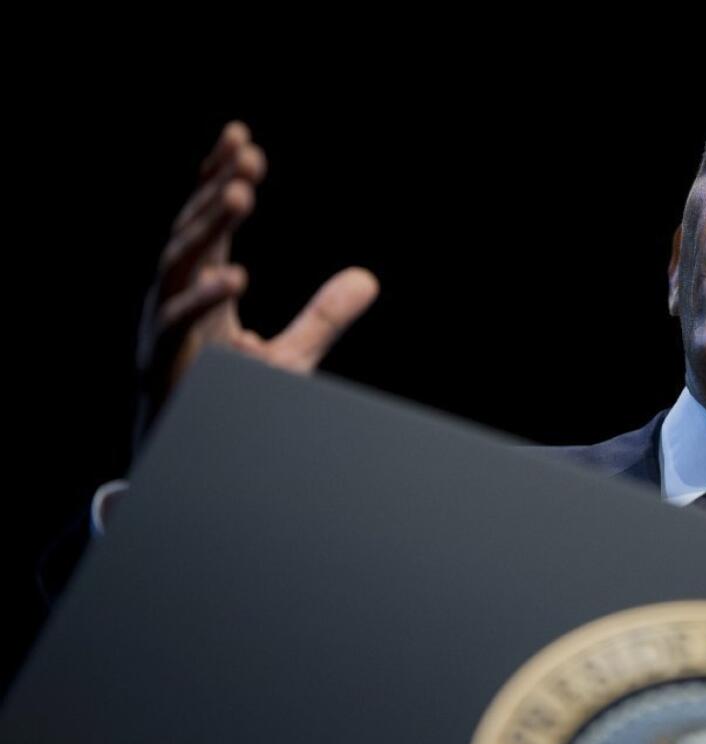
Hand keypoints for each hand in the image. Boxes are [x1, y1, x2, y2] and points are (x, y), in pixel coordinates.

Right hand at [134, 121, 379, 445]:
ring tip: (241, 192)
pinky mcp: (161, 368)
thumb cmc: (232, 407)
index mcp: (200, 291)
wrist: (195, 466)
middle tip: (246, 155)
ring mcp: (163, 332)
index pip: (207, 224)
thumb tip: (368, 278)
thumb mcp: (291, 356)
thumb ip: (324, 315)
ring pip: (177, 266)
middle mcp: (174, 302)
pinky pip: (175, 326)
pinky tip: (235, 275)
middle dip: (215, 191)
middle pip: (190, 232)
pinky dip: (202, 299)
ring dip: (207, 228)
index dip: (218, 178)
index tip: (241, 137)